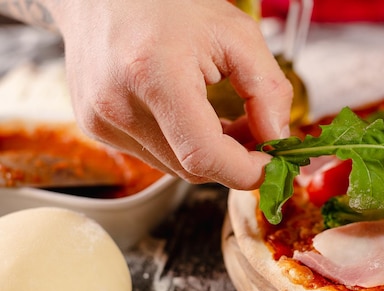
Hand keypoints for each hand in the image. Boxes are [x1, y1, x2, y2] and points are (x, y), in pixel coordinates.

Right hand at [53, 0, 292, 188]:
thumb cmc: (166, 2)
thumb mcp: (235, 34)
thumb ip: (267, 90)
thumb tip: (277, 138)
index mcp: (151, 74)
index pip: (203, 156)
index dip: (246, 172)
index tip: (272, 165)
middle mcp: (117, 105)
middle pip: (194, 168)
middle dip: (235, 160)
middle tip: (259, 134)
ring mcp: (102, 121)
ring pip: (177, 167)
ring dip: (212, 154)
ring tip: (228, 119)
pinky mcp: (99, 129)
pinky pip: (157, 155)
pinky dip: (187, 146)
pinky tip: (197, 119)